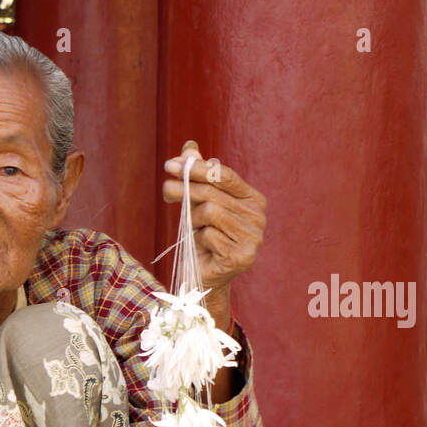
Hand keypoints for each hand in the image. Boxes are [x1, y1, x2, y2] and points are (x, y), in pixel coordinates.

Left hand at [162, 140, 266, 325]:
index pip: (224, 175)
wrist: (205, 279)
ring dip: (193, 219)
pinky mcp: (243, 257)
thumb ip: (198, 177)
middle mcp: (259, 217)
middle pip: (213, 192)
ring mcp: (254, 238)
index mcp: (253, 200)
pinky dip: (198, 240)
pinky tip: (203, 247)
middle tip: (166, 190)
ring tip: (193, 228)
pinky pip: (209, 235)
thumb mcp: (199, 204)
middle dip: (186, 189)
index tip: (170, 165)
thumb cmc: (203, 239)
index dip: (196, 168)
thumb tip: (188, 147)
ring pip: (210, 212)